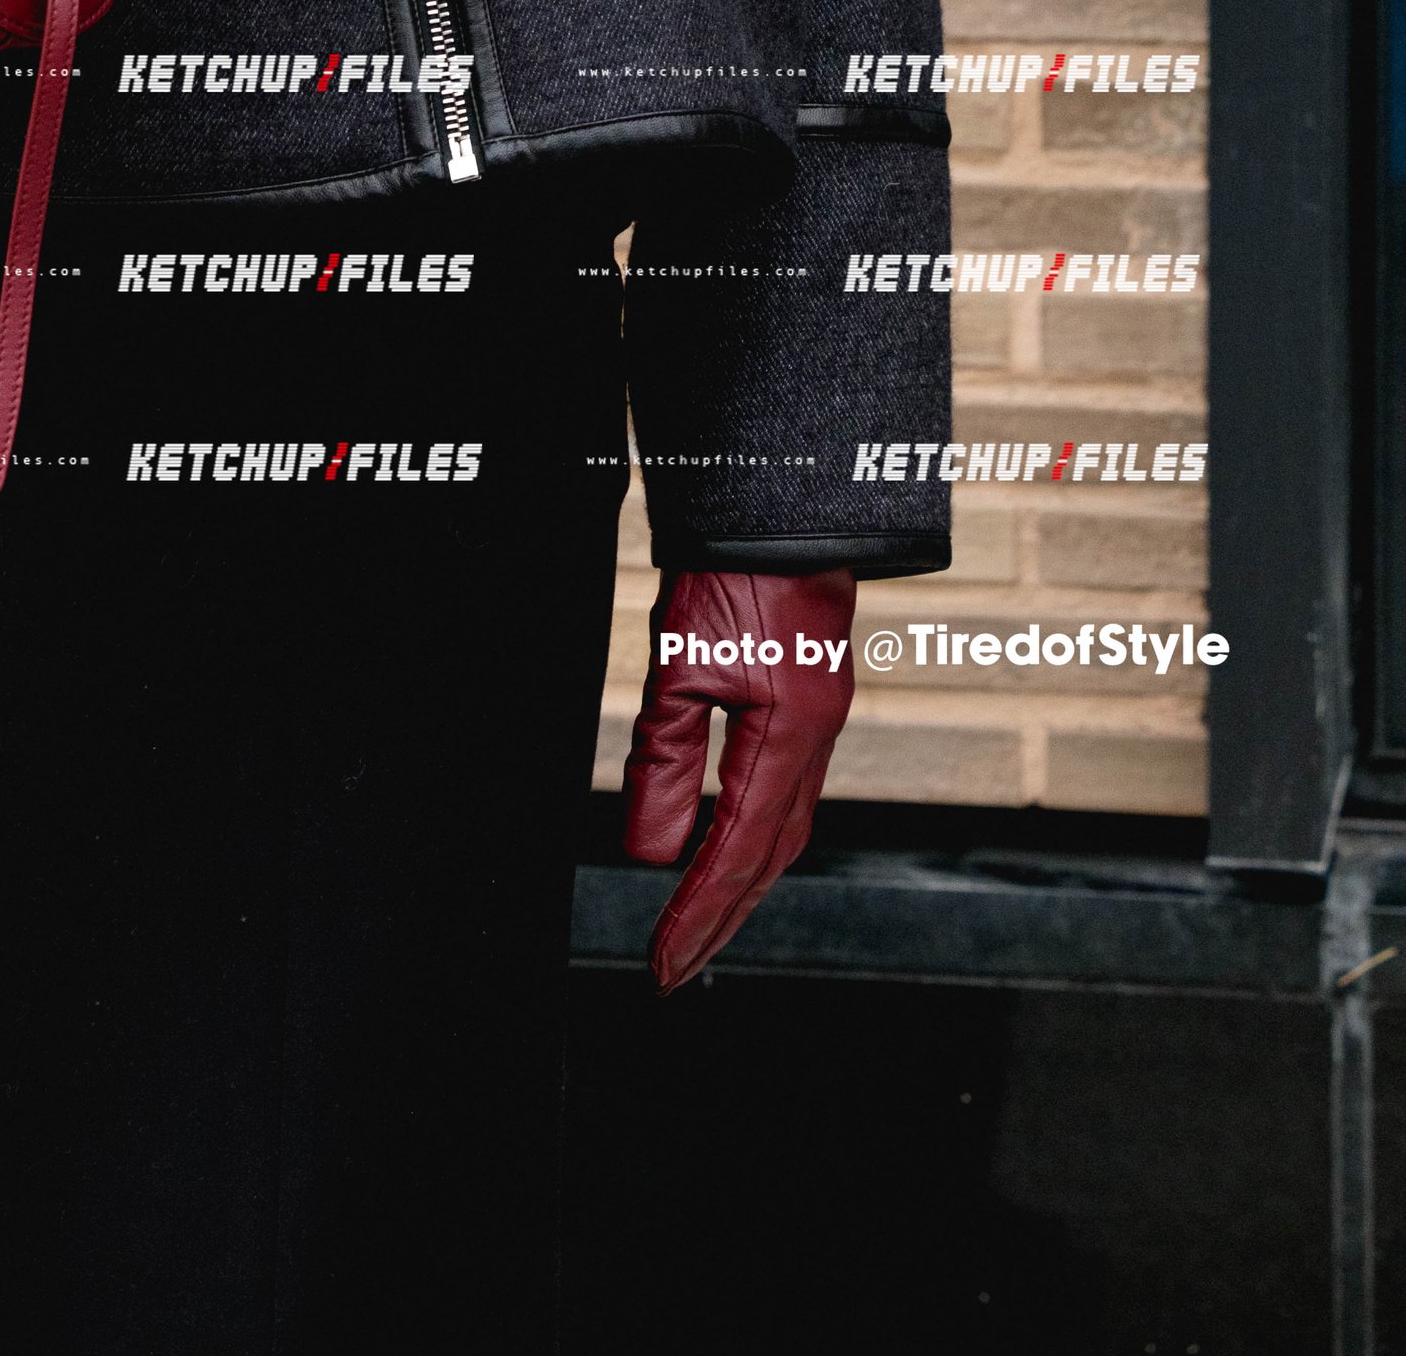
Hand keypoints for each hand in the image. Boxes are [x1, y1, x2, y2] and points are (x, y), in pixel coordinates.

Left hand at [621, 568, 856, 992]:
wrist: (782, 501)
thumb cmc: (735, 570)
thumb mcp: (683, 664)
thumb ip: (667, 761)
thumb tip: (652, 853)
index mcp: (790, 739)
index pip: (737, 854)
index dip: (699, 916)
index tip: (662, 966)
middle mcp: (814, 740)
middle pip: (769, 858)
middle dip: (720, 918)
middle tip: (674, 967)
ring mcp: (817, 721)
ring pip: (782, 829)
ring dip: (738, 882)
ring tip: (695, 925)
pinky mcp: (807, 702)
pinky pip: (783, 793)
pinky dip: (751, 834)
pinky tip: (726, 843)